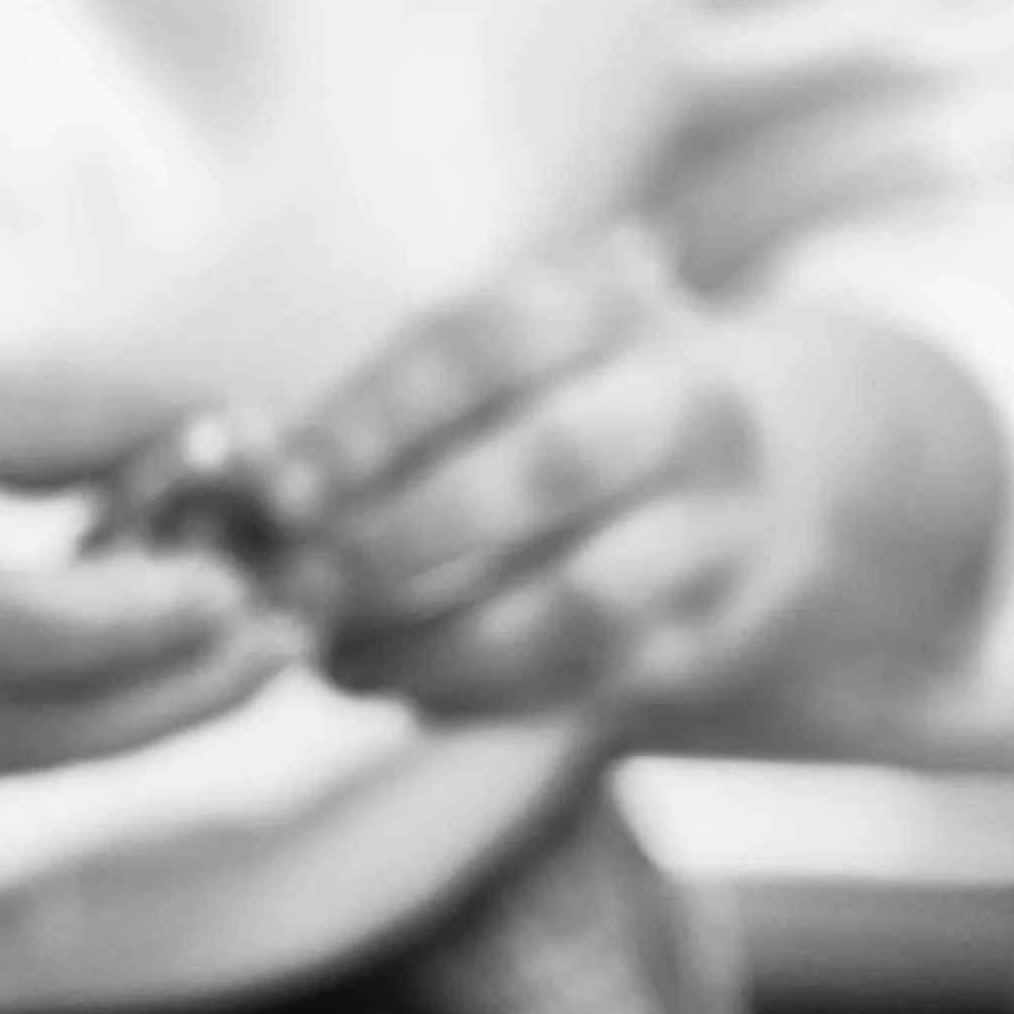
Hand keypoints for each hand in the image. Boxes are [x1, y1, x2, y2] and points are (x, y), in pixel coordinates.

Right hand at [0, 353, 289, 772]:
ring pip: (27, 763)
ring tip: (263, 649)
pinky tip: (175, 666)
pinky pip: (1, 757)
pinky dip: (98, 719)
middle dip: (177, 691)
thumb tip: (231, 435)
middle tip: (295, 626)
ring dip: (156, 717)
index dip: (122, 614)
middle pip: (29, 729)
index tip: (230, 574)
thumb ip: (62, 424)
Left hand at [267, 235, 905, 723]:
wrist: (777, 464)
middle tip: (297, 592)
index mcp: (607, 314)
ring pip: (577, 603)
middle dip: (399, 543)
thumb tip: (237, 478)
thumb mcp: (510, 366)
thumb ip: (387, 412)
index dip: (371, 422)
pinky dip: (479, 699)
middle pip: (542, 470)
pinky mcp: (713, 629)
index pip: (481, 348)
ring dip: (437, 648)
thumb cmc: (572, 404)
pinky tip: (407, 694)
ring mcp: (712, 525)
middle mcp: (680, 407)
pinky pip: (586, 682)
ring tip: (339, 664)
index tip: (279, 495)